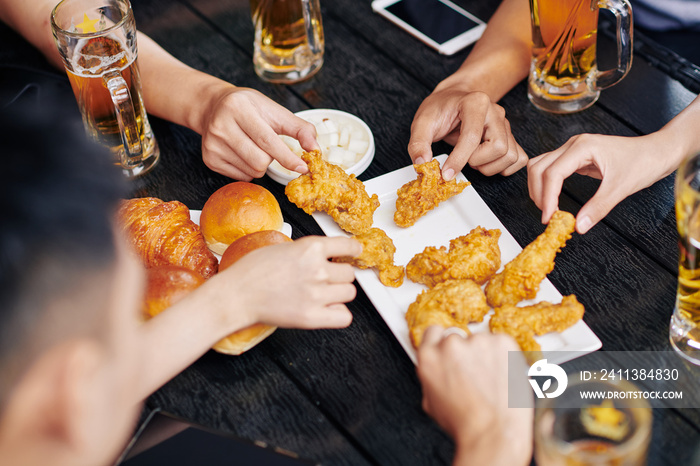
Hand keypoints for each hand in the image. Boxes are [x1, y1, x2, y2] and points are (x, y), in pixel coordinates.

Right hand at [200, 87, 318, 179]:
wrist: (214, 106)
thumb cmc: (249, 108)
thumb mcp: (275, 111)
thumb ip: (299, 128)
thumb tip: (315, 149)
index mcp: (239, 108)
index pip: (268, 141)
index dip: (287, 157)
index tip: (303, 167)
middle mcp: (221, 126)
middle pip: (260, 161)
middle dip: (272, 158)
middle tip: (267, 144)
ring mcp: (212, 144)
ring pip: (252, 171)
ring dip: (261, 164)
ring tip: (253, 146)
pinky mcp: (209, 158)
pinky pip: (241, 177)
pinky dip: (248, 169)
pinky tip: (242, 152)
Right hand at [213, 236, 360, 328]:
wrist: (236, 295)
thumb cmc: (251, 272)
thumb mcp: (281, 248)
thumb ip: (306, 251)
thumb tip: (322, 255)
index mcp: (310, 248)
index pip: (347, 245)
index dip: (354, 250)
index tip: (356, 252)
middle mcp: (317, 269)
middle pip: (349, 273)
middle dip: (339, 276)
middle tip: (325, 280)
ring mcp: (316, 294)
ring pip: (349, 293)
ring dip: (339, 294)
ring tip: (322, 294)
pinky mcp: (312, 316)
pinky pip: (344, 316)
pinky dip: (338, 314)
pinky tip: (327, 310)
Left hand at [408, 86, 526, 179]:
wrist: (453, 100)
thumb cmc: (440, 109)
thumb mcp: (422, 121)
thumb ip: (418, 142)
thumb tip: (421, 164)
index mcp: (476, 103)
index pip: (472, 137)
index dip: (458, 160)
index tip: (446, 173)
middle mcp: (495, 113)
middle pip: (499, 147)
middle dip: (478, 161)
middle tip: (463, 159)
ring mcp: (505, 125)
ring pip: (510, 155)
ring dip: (490, 166)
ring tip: (473, 160)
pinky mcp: (510, 137)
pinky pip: (519, 158)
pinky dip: (504, 167)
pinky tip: (486, 163)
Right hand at [416, 327, 532, 465]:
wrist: (493, 433)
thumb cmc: (464, 423)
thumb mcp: (431, 402)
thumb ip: (432, 376)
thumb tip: (437, 367)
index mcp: (429, 357)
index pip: (434, 332)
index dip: (444, 342)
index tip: (452, 351)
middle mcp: (451, 345)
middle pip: (458, 337)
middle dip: (466, 353)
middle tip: (475, 374)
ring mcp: (478, 341)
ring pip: (481, 340)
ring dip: (486, 354)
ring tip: (491, 381)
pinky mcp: (502, 342)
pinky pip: (501, 343)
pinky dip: (504, 355)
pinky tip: (503, 376)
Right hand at [527, 132, 677, 233]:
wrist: (659, 151)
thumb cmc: (645, 161)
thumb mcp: (621, 187)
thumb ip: (598, 207)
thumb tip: (579, 226)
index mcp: (582, 147)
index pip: (552, 173)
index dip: (547, 198)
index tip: (549, 218)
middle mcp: (573, 145)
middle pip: (538, 168)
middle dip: (538, 193)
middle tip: (547, 216)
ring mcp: (573, 150)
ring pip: (541, 166)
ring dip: (539, 188)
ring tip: (547, 208)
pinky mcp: (577, 157)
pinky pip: (552, 169)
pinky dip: (548, 185)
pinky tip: (555, 199)